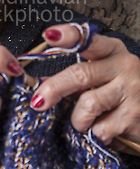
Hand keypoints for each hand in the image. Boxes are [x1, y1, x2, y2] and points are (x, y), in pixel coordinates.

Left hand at [29, 24, 139, 149]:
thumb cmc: (120, 93)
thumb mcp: (100, 77)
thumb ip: (75, 77)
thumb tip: (41, 82)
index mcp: (112, 51)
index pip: (89, 40)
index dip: (68, 37)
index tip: (49, 35)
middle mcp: (124, 66)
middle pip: (80, 74)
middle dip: (54, 89)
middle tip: (37, 102)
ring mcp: (132, 91)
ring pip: (88, 105)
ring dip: (78, 119)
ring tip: (85, 122)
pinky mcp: (135, 117)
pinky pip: (100, 128)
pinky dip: (95, 134)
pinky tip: (105, 130)